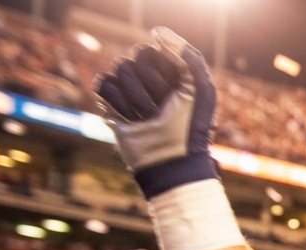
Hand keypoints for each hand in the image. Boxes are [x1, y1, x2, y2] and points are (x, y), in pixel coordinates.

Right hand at [94, 28, 217, 198]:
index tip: (177, 95)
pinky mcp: (112, 103)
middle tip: (162, 111)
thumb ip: (188, 56)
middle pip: (137, 57)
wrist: (169, 161)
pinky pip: (104, 84)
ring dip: (136, 98)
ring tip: (147, 119)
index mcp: (174, 72)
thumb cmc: (189, 127)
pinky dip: (118, 104)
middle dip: (152, 87)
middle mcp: (152, 78)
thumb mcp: (201, 89)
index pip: (156, 51)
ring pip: (120, 70)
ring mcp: (131, 89)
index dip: (165, 73)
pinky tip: (131, 120)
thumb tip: (156, 32)